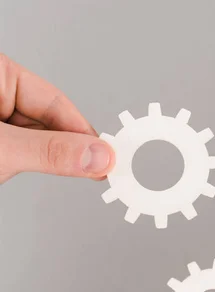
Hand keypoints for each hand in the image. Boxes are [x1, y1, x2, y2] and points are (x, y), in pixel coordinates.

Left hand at [0, 54, 112, 182]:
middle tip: (97, 169)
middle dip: (67, 147)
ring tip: (62, 170)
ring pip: (37, 138)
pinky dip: (34, 163)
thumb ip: (49, 151)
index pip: (54, 101)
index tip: (106, 155)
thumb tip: (97, 155)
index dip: (82, 131)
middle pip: (49, 120)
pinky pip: (23, 150)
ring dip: (49, 158)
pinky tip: (40, 170)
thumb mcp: (1, 148)